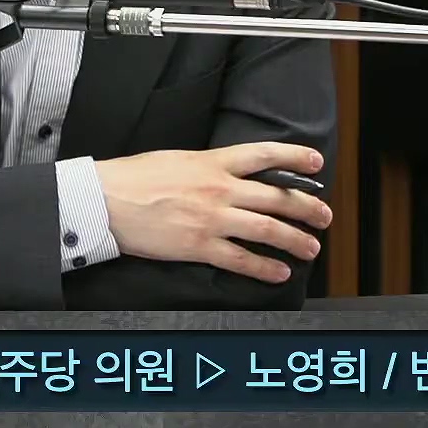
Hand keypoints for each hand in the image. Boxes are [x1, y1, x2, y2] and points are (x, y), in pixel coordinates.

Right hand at [95, 142, 333, 283]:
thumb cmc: (130, 178)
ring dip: (296, 239)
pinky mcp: (199, 245)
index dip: (295, 158)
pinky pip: (242, 258)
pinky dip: (265, 267)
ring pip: (268, 229)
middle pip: (277, 197)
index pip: (263, 155)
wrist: (104, 199)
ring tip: (311, 247)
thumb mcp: (172, 159)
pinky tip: (279, 272)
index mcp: (210, 163)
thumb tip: (223, 174)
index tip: (316, 164)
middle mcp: (219, 189)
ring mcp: (211, 218)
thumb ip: (203, 167)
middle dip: (307, 207)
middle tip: (324, 216)